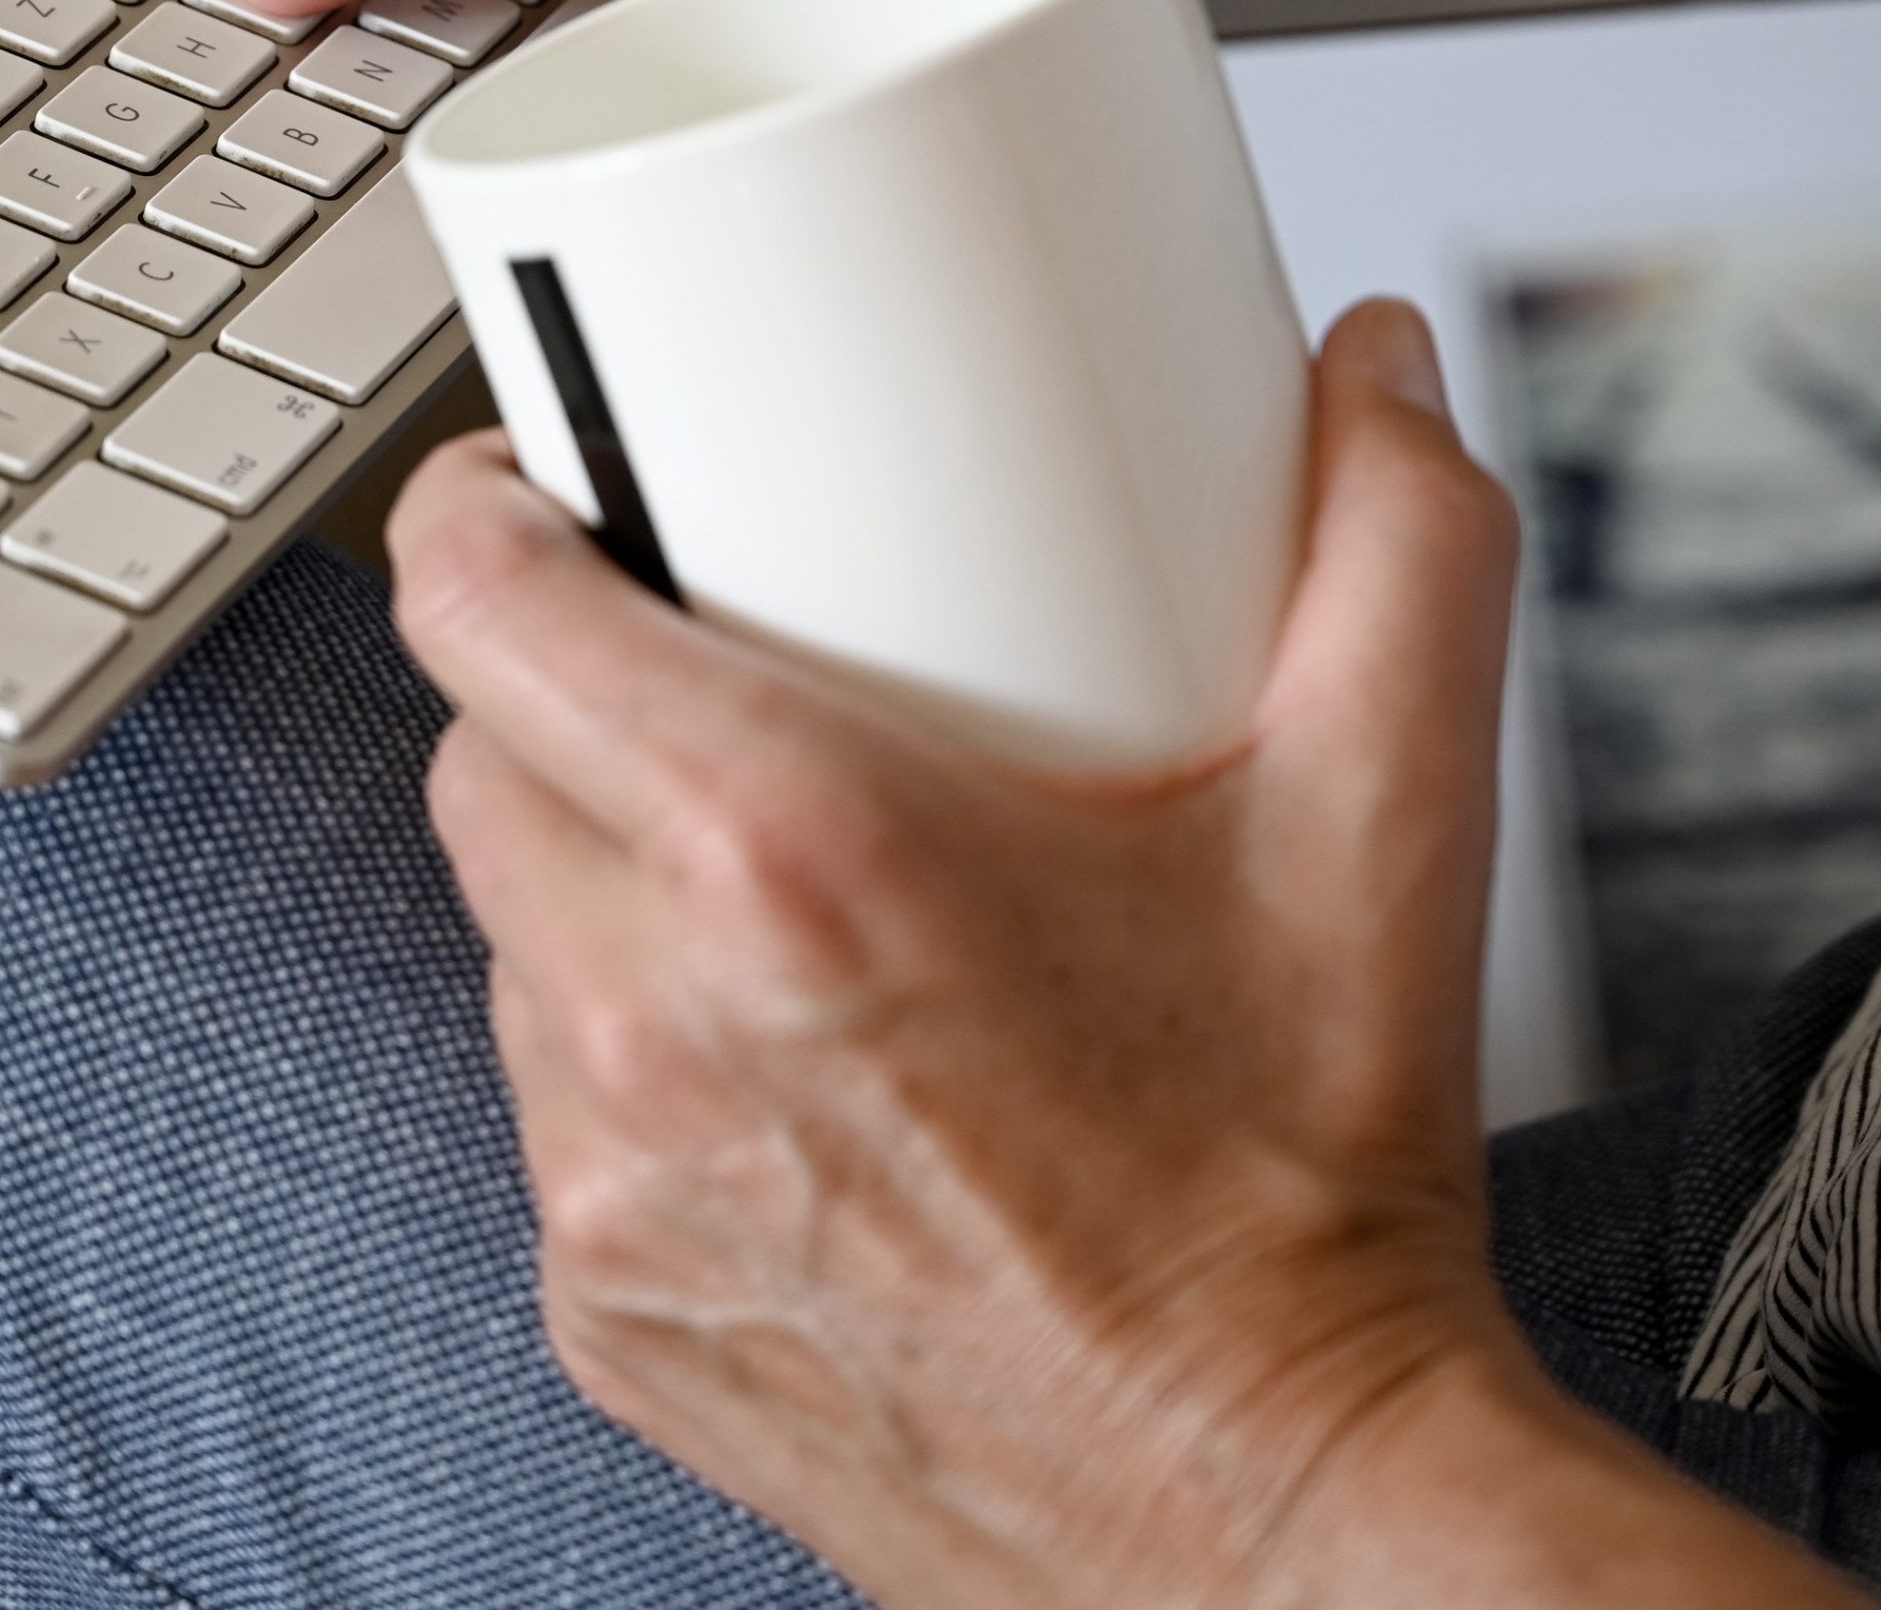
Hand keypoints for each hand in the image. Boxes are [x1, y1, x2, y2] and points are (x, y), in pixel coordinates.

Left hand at [391, 301, 1526, 1608]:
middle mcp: (657, 1021)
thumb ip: (1401, 554)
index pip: (482, 607)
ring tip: (755, 853)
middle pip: (480, 753)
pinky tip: (765, 1046)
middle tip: (703, 653)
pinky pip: (546, 1105)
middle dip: (559, 677)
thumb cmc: (1300, 1199)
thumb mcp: (1385, 828)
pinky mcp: (610, 1309)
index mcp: (793, 863)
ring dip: (588, 860)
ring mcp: (612, 1187)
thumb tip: (1375, 384)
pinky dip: (615, 1040)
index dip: (479, 500)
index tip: (535, 473)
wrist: (1281, 1526)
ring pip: (503, 931)